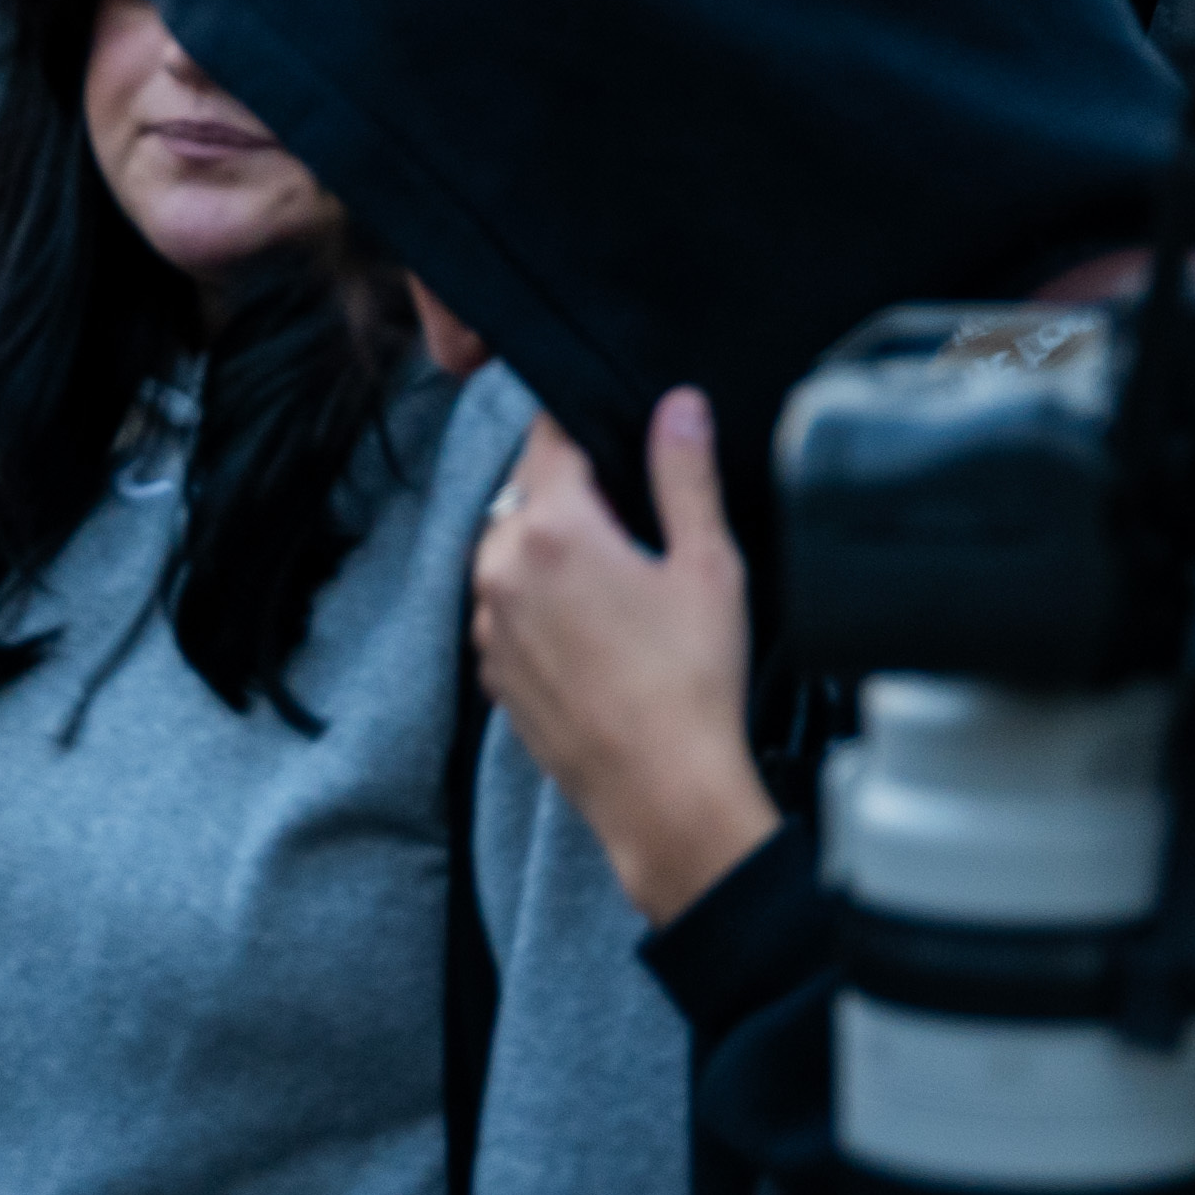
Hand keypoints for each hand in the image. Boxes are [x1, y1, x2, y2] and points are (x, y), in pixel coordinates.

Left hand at [473, 393, 780, 926]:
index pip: (549, 439)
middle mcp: (500, 567)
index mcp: (551, 529)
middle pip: (524, 493)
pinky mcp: (491, 667)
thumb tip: (678, 404)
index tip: (614, 432)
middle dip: (570, 490)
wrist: (662, 790)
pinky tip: (595, 627)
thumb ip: (685, 475)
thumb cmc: (693, 681)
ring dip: (549, 546)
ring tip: (618, 578)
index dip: (584, 426)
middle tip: (633, 516)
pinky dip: (538, 600)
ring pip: (509, 550)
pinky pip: (505, 607)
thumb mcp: (707, 565)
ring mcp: (486, 621)